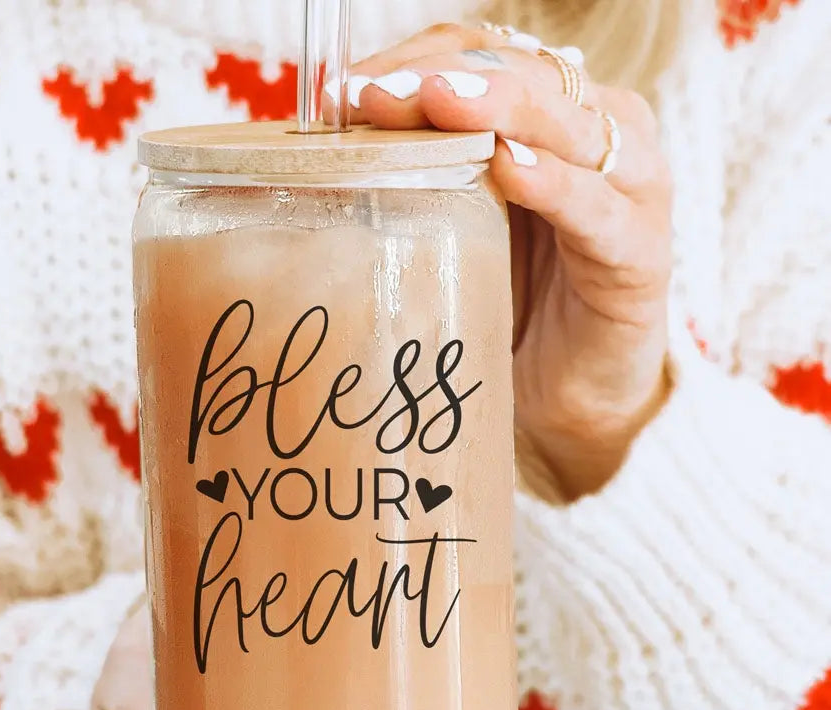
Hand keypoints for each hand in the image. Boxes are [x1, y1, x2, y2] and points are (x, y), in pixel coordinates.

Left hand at [349, 24, 672, 500]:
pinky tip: (508, 169)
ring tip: (435, 102)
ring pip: (566, 122)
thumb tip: (331, 149)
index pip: (483, 57)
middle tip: (371, 95)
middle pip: (521, 75)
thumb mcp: (461, 227)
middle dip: (441, 78)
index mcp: (552, 117)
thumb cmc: (512, 300)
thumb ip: (426, 177)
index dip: (415, 58)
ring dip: (496, 106)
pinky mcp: (641, 252)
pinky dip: (553, 184)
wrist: (573, 390)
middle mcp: (599, 133)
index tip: (343, 88)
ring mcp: (630, 187)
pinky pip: (596, 208)